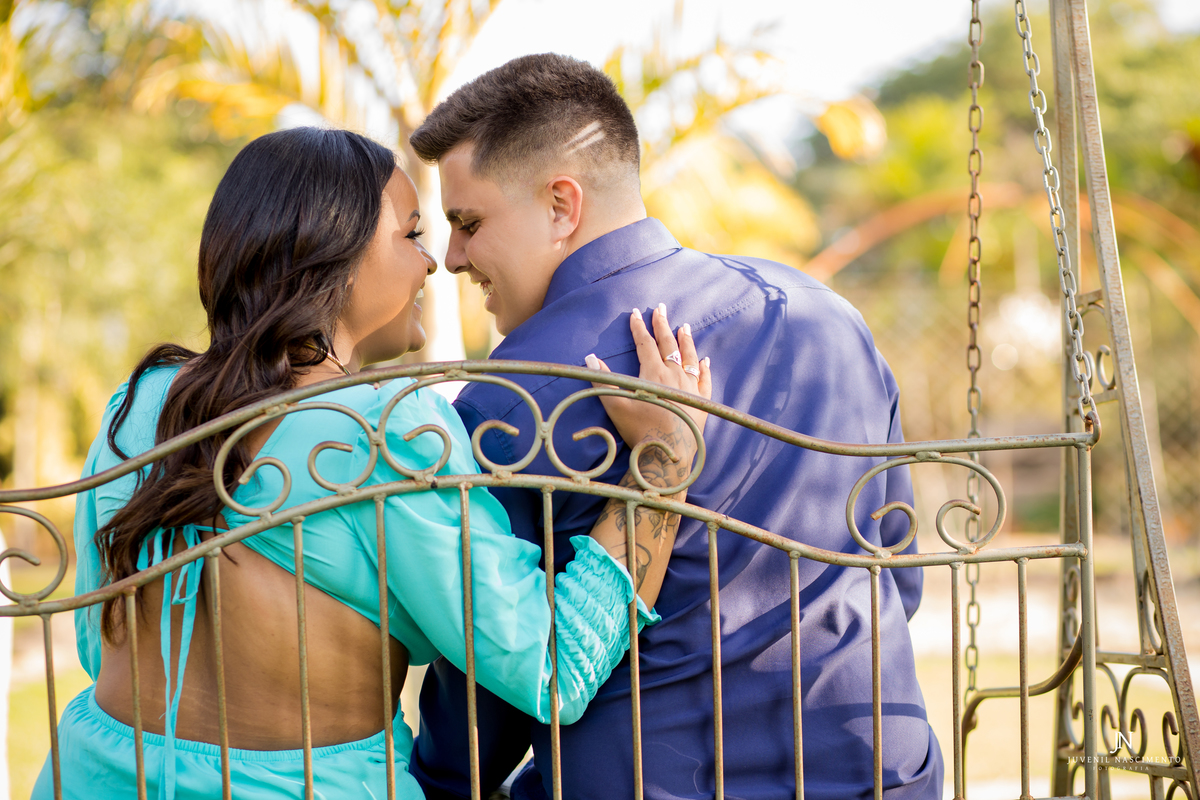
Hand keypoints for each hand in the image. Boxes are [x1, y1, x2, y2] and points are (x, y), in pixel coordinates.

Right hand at [584, 303, 711, 467]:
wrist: (667, 455)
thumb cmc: (639, 431)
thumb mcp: (615, 406)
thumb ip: (602, 380)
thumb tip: (590, 358)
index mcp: (653, 373)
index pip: (645, 344)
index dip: (639, 328)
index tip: (635, 313)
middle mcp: (674, 375)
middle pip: (668, 344)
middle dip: (663, 325)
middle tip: (661, 308)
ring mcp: (691, 387)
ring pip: (689, 357)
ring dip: (686, 340)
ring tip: (684, 326)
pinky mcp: (703, 401)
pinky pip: (705, 379)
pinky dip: (704, 367)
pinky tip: (703, 360)